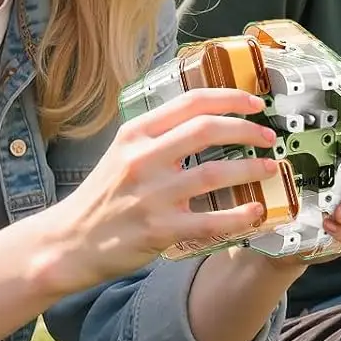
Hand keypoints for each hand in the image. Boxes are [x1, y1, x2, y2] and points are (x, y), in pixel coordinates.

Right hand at [54, 86, 280, 287]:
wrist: (70, 241)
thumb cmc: (101, 198)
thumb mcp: (121, 153)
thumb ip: (157, 136)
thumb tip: (205, 120)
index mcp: (135, 134)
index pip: (190, 103)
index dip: (230, 98)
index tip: (255, 103)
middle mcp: (142, 158)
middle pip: (206, 130)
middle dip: (246, 130)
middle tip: (268, 137)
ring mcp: (151, 195)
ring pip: (214, 173)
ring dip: (251, 169)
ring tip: (270, 169)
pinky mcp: (159, 229)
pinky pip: (210, 220)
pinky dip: (240, 215)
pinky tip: (256, 211)